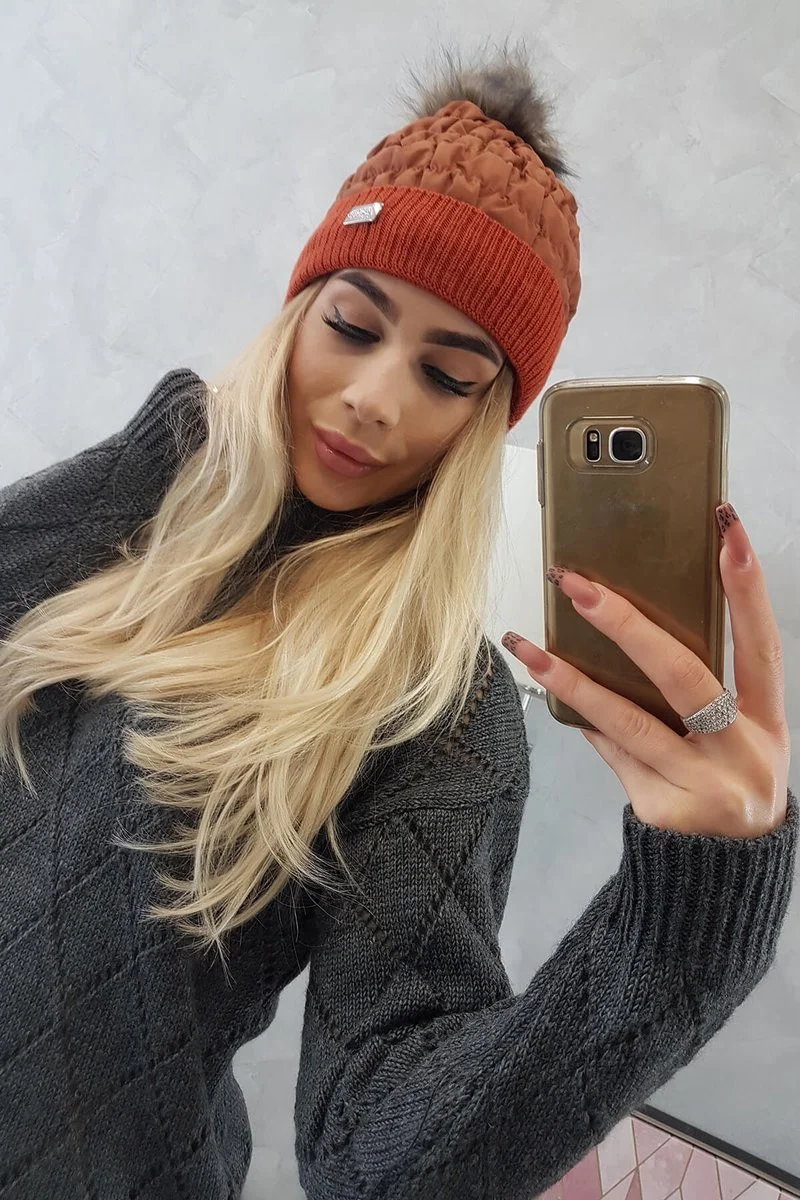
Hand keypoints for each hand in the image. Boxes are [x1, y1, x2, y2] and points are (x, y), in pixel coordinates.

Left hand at [502, 504, 789, 838]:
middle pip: (683, 678)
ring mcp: (702, 785)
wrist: (728, 873)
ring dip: (572, 679)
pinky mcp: (662, 810)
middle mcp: (740, 751)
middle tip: (580, 587)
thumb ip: (704, 688)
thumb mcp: (741, 735)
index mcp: (765, 721)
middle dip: (628, 627)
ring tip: (526, 646)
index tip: (727, 528)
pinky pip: (612, 753)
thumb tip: (630, 624)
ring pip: (628, 722)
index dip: (746, 587)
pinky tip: (550, 691)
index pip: (761, 642)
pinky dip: (585, 721)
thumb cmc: (730, 778)